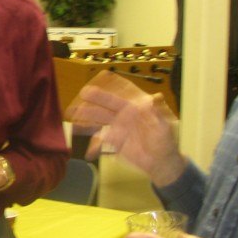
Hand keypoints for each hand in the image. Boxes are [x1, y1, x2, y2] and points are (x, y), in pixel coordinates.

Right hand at [66, 70, 185, 186]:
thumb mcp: (164, 127)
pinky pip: (100, 140)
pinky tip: (88, 151)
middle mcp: (124, 115)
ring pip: (99, 119)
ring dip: (86, 117)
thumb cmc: (165, 141)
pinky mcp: (114, 141)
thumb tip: (155, 98)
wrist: (160, 161)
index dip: (114, 83)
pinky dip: (93, 145)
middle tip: (83, 93)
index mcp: (136, 108)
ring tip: (72, 116)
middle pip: (106, 104)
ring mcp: (117, 127)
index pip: (123, 93)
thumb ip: (158, 113)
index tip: (102, 75)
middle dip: (95, 98)